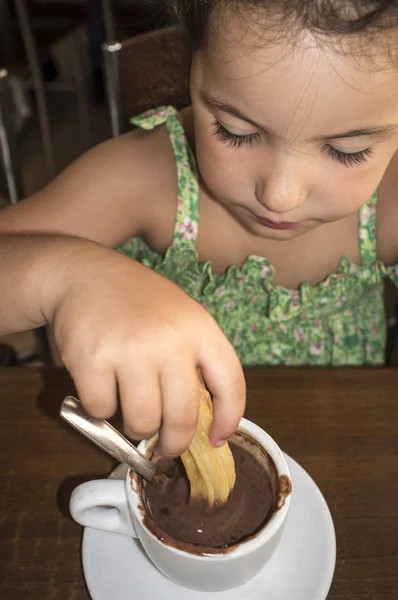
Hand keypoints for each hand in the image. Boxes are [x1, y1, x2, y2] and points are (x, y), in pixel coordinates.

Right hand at [46, 245, 245, 455]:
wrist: (84, 274)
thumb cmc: (137, 301)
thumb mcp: (180, 316)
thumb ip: (195, 358)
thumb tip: (204, 419)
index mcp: (200, 327)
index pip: (231, 384)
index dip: (228, 420)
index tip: (217, 438)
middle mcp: (170, 339)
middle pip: (182, 417)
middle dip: (174, 443)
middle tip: (165, 446)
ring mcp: (131, 350)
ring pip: (142, 423)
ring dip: (136, 427)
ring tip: (130, 409)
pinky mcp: (93, 359)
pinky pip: (102, 410)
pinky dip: (101, 408)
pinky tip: (101, 387)